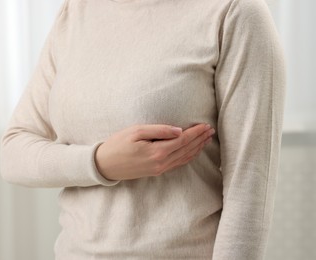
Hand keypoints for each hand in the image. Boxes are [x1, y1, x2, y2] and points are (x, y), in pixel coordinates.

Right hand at [94, 123, 214, 180]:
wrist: (105, 165)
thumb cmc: (118, 144)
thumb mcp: (136, 131)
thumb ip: (159, 130)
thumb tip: (179, 130)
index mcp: (157, 152)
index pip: (183, 140)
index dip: (196, 133)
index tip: (206, 125)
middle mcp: (161, 163)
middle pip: (187, 150)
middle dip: (200, 140)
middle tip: (211, 131)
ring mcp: (159, 169)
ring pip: (184, 158)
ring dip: (197, 148)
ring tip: (206, 140)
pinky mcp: (156, 171)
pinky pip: (177, 164)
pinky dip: (188, 157)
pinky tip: (192, 152)